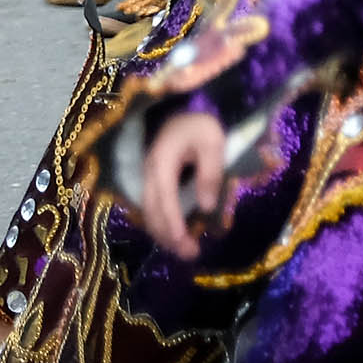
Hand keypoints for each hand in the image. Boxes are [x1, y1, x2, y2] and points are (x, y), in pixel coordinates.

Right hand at [138, 110, 229, 261]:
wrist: (188, 107)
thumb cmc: (202, 124)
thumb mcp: (213, 143)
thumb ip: (210, 173)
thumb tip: (206, 207)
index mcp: (163, 160)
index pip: (165, 197)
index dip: (172, 221)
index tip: (183, 242)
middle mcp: (150, 170)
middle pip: (152, 209)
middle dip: (168, 235)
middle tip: (191, 254)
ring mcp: (148, 175)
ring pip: (149, 211)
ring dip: (164, 233)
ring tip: (186, 251)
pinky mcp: (153, 179)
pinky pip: (152, 206)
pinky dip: (162, 224)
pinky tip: (176, 236)